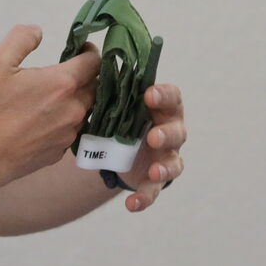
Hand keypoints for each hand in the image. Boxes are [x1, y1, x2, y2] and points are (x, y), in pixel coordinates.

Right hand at [0, 25, 98, 187]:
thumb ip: (21, 39)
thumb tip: (39, 30)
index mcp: (63, 84)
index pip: (95, 62)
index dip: (90, 52)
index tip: (81, 49)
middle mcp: (74, 109)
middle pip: (95, 87)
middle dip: (85, 76)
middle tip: (65, 72)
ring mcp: (68, 134)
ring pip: (84, 111)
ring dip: (75, 100)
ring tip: (52, 98)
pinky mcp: (59, 153)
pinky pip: (70, 132)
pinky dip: (63, 122)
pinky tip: (43, 122)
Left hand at [121, 83, 185, 212]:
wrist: (121, 145)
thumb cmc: (124, 116)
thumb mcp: (119, 102)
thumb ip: (111, 88)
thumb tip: (88, 59)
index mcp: (163, 107)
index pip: (172, 97)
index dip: (164, 96)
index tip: (149, 95)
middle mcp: (170, 130)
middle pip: (177, 131)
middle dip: (166, 134)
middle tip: (153, 136)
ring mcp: (166, 156)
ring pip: (173, 162)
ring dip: (165, 167)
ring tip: (154, 171)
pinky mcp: (156, 179)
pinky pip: (154, 190)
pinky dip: (145, 198)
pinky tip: (132, 205)